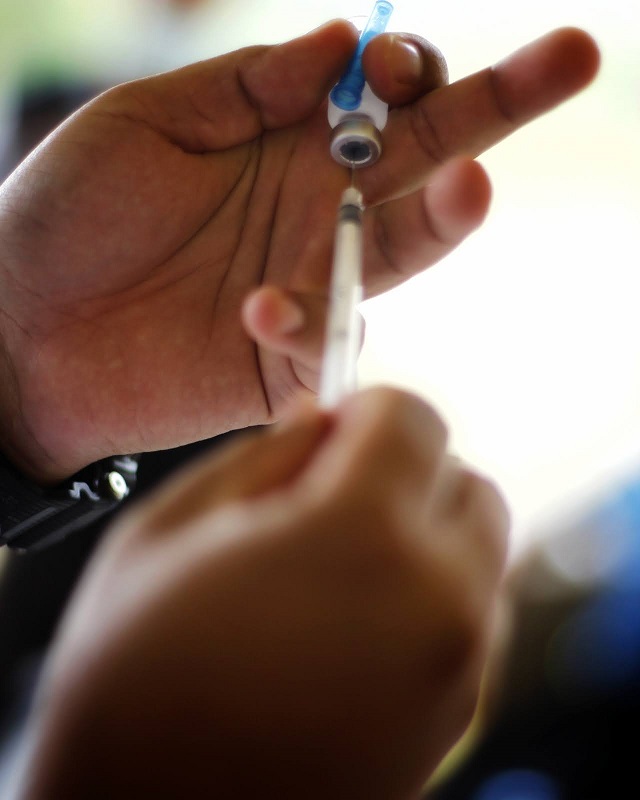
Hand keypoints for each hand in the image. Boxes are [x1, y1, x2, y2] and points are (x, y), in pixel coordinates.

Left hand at [0, 23, 598, 480]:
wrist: (14, 328)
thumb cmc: (67, 214)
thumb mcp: (148, 120)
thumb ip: (247, 85)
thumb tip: (342, 39)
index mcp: (284, 145)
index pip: (383, 100)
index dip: (407, 71)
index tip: (393, 61)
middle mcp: (313, 211)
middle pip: (427, 160)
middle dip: (499, 108)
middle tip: (574, 56)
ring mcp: (307, 285)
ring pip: (406, 249)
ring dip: (447, 215)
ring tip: (472, 182)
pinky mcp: (280, 360)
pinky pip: (328, 342)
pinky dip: (307, 323)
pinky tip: (254, 307)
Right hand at [19, 387, 508, 799]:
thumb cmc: (132, 685)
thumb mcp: (169, 531)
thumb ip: (262, 456)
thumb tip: (318, 419)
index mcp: (360, 534)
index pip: (416, 417)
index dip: (367, 407)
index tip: (332, 430)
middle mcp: (435, 599)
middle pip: (465, 482)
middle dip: (406, 470)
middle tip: (332, 497)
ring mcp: (456, 667)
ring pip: (478, 551)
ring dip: (422, 533)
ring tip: (336, 566)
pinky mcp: (457, 719)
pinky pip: (471, 617)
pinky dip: (430, 594)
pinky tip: (352, 622)